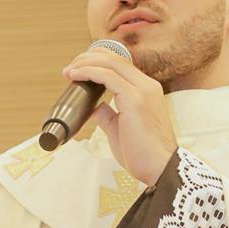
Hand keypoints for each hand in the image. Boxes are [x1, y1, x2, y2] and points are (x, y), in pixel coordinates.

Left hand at [62, 49, 177, 185]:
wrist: (160, 168)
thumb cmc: (142, 154)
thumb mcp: (120, 129)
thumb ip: (109, 115)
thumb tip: (95, 108)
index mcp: (147, 90)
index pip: (121, 64)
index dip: (98, 61)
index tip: (78, 70)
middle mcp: (147, 85)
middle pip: (114, 58)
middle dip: (88, 58)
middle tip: (69, 68)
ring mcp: (142, 90)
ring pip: (110, 62)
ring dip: (85, 63)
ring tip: (68, 71)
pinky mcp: (135, 99)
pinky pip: (107, 76)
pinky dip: (88, 72)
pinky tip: (75, 75)